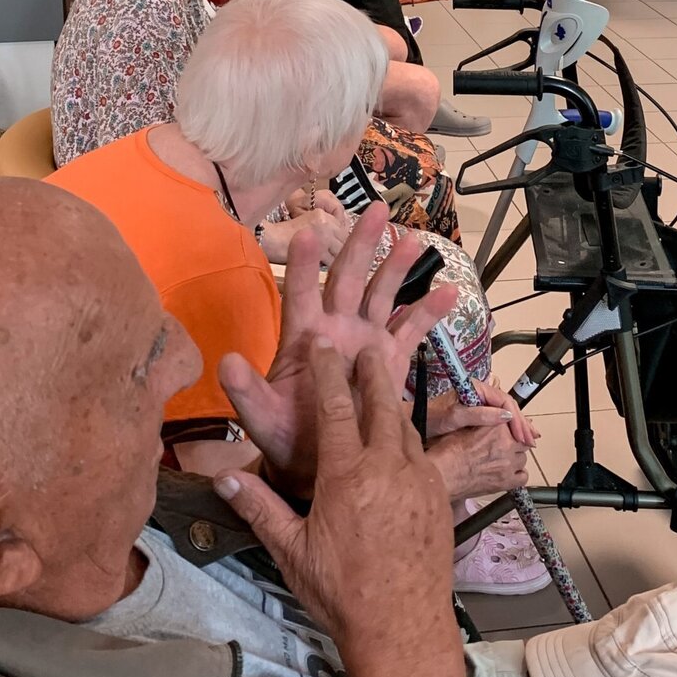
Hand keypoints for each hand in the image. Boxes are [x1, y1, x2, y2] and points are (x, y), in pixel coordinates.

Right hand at [215, 342, 453, 653]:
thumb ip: (260, 509)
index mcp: (347, 475)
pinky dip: (409, 437)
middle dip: (372, 372)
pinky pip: (423, 454)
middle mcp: (387, 468)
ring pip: (405, 427)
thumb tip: (224, 479)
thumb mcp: (292, 552)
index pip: (336, 409)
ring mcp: (419, 480)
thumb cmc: (342, 592)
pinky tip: (402, 440)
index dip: (328, 373)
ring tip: (382, 386)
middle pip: (382, 404)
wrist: (402, 627)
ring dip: (392, 402)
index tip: (324, 346)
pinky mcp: (439, 497)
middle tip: (366, 349)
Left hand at [218, 204, 456, 496]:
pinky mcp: (388, 359)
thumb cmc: (285, 440)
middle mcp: (334, 330)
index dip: (305, 266)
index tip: (307, 232)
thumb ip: (246, 392)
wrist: (317, 466)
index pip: (301, 294)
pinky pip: (410, 329)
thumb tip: (226, 362)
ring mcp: (363, 341)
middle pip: (348, 278)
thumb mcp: (262, 419)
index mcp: (303, 338)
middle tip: (375, 210)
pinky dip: (428, 311)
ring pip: (381, 294)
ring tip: (415, 241)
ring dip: (396, 267)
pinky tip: (449, 292)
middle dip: (361, 243)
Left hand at [426, 377, 538, 448]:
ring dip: (518, 426)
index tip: (522, 435)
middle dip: (521, 423)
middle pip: (508, 406)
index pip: (504, 401)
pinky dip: (509, 428)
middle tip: (531, 440)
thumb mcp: (455, 417)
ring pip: (505, 412)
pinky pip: (498, 418)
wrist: (416, 422)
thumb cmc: (431, 418)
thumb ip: (479, 415)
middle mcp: (480, 392)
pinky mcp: (478, 412)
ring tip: (530, 440)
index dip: (516, 419)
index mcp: (476, 388)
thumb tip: (505, 416)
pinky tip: (517, 437)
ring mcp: (479, 402)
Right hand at [426, 423, 529, 502]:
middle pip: (521, 441)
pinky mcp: (507, 482)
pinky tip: (507, 473)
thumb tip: (493, 416)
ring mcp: (509, 464)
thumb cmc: (447, 451)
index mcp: (497, 426)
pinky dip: (517, 474)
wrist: (443, 475)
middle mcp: (507, 444)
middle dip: (513, 443)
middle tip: (499, 447)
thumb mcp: (463, 425)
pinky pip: (523, 477)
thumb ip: (483, 420)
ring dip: (514, 458)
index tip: (504, 431)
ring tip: (500, 460)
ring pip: (522, 458)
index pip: (513, 423)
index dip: (508, 428)